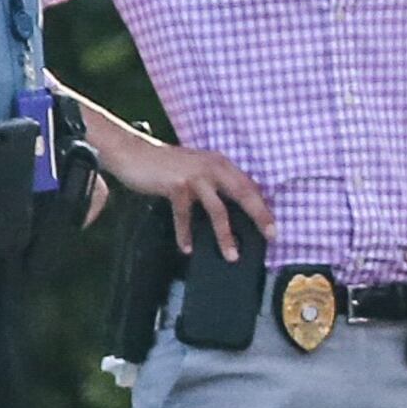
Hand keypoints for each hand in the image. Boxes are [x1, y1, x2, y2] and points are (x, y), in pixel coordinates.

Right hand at [106, 143, 270, 259]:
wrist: (133, 152)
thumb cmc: (165, 166)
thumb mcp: (196, 169)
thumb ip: (213, 184)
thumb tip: (231, 211)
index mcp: (220, 163)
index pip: (249, 186)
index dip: (263, 206)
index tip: (273, 226)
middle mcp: (212, 167)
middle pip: (243, 194)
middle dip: (259, 216)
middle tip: (270, 236)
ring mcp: (195, 175)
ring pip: (218, 210)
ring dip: (226, 235)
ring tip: (231, 255)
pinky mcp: (177, 185)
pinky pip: (185, 215)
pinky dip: (185, 234)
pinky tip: (187, 248)